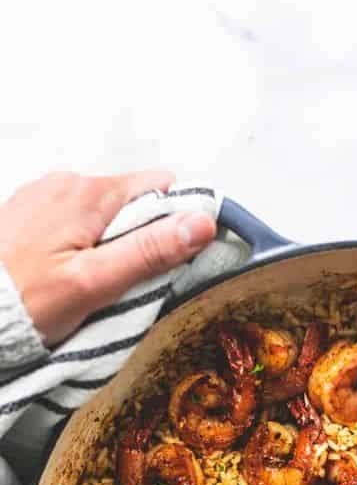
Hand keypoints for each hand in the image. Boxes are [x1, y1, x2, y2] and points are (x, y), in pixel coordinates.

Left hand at [0, 170, 216, 343]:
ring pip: (102, 212)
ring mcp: (44, 194)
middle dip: (139, 238)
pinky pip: (73, 220)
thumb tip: (201, 222)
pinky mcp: (28, 211)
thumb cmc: (27, 302)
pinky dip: (81, 244)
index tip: (168, 261)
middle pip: (131, 201)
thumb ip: (150, 251)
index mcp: (89, 193)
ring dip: (109, 244)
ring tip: (89, 283)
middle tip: (120, 283)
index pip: (160, 187)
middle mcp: (66, 182)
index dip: (175, 223)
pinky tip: (65, 273)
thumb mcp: (96, 283)